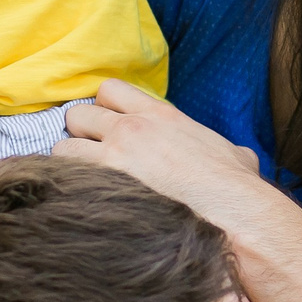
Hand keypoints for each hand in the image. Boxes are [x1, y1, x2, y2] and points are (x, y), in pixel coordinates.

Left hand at [54, 79, 260, 216]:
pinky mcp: (104, 187)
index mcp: (161, 115)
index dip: (104, 108)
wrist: (231, 212)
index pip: (109, 90)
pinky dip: (68, 191)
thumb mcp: (235, 154)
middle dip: (80, 135)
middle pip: (77, 114)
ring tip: (84, 184)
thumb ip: (224, 148)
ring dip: (70, 164)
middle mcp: (131, 129)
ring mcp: (114, 158)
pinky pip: (65, 180)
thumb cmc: (236, 185)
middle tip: (93, 158)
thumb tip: (238, 158)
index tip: (109, 127)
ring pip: (63, 147)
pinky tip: (80, 205)